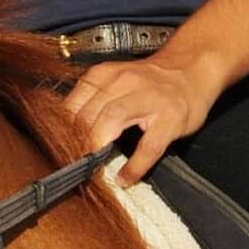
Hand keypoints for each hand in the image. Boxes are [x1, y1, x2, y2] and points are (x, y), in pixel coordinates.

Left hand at [62, 55, 221, 185]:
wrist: (190, 70)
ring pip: (113, 119)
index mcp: (105, 75)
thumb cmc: (149, 82)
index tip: (58, 146)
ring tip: (92, 165)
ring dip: (98, 143)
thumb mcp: (115, 81)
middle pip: (90, 111)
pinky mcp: (170, 119)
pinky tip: (125, 178)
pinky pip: (148, 146)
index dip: (63, 127)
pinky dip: (135, 165)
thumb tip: (66, 127)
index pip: (75, 101)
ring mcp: (148, 99)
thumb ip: (93, 98)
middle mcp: (124, 82)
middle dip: (78, 138)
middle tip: (72, 160)